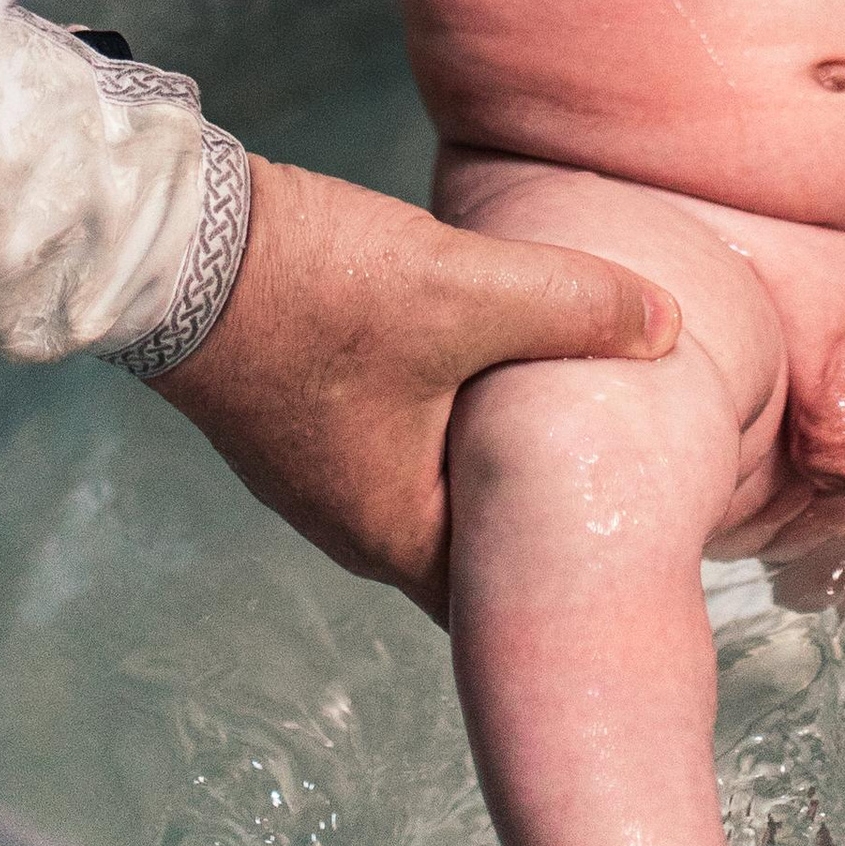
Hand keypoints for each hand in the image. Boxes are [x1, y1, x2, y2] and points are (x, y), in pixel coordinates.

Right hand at [154, 156, 679, 620]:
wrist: (177, 246)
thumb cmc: (318, 293)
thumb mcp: (473, 292)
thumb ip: (579, 308)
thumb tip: (667, 326)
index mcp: (392, 532)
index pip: (498, 600)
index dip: (565, 575)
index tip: (628, 535)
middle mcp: (345, 520)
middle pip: (467, 534)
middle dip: (531, 501)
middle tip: (613, 461)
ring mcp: (309, 467)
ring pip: (424, 475)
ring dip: (478, 443)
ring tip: (554, 395)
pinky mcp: (289, 410)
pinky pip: (385, 428)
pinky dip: (434, 402)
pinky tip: (469, 347)